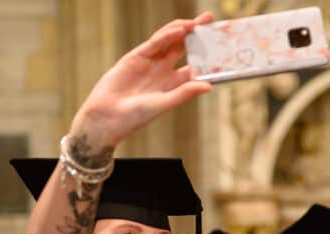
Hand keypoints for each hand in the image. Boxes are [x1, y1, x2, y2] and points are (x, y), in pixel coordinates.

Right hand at [70, 12, 213, 150]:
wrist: (107, 117)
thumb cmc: (135, 117)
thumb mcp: (163, 104)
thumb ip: (184, 93)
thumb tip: (209, 86)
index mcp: (173, 85)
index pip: (195, 67)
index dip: (207, 57)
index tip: (222, 47)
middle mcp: (164, 71)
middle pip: (184, 48)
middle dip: (197, 35)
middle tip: (211, 21)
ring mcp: (150, 63)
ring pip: (170, 41)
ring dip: (183, 30)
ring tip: (199, 21)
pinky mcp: (136, 57)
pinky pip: (154, 43)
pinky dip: (166, 35)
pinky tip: (180, 29)